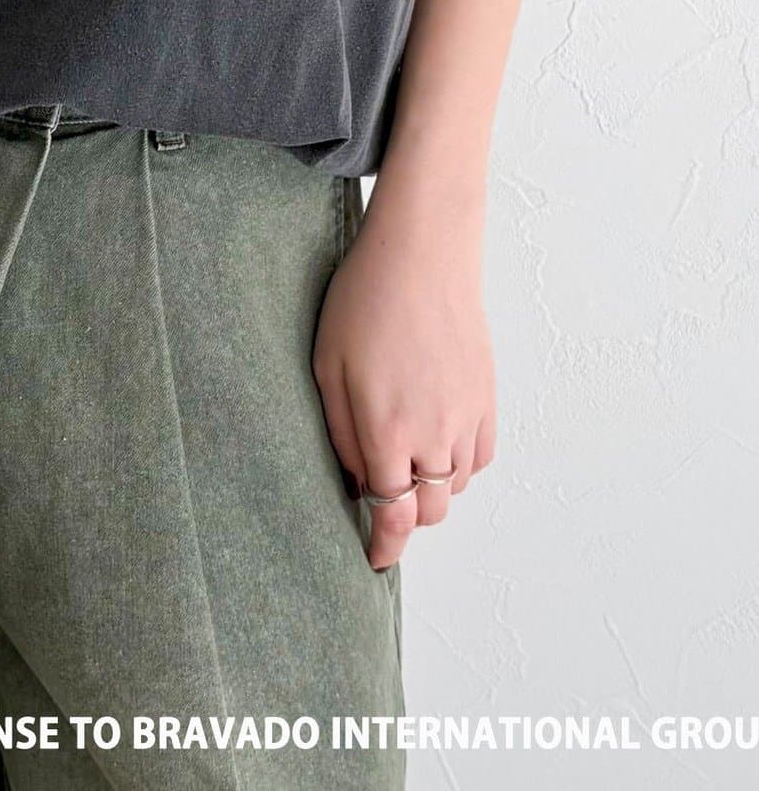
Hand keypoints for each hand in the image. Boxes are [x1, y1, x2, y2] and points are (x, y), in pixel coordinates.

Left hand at [312, 171, 495, 570]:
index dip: (384, 547)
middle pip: (428, 511)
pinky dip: (458, 466)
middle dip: (402, 519)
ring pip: (454, 487)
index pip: (392, 516)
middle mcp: (435, 434)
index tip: (374, 560)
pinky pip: (479, 457)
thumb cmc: (363, 301)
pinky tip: (435, 444)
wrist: (422, 254)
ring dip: (429, 491)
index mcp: (388, 431)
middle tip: (378, 502)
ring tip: (402, 465)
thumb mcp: (327, 366)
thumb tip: (356, 481)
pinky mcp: (487, 397)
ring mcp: (467, 417)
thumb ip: (340, 433)